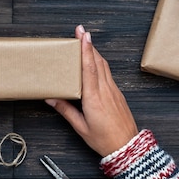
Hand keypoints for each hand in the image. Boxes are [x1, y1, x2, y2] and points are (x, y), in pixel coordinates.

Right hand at [46, 25, 137, 156]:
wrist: (127, 148)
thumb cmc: (104, 140)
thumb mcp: (80, 127)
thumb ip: (66, 110)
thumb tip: (51, 98)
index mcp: (94, 98)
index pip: (89, 68)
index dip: (86, 50)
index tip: (83, 36)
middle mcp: (105, 90)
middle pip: (97, 61)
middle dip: (89, 44)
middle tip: (80, 30)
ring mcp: (113, 90)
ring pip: (104, 65)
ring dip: (94, 51)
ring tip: (85, 41)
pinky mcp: (117, 93)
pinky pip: (108, 73)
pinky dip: (99, 62)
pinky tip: (94, 61)